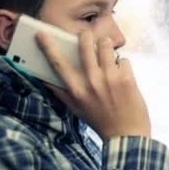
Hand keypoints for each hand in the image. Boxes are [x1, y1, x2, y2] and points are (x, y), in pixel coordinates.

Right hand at [36, 29, 150, 139]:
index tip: (41, 34)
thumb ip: (62, 93)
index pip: (58, 64)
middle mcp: (91, 82)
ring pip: (106, 46)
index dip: (48, 47)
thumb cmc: (100, 121)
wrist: (126, 135)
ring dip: (107, 46)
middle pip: (85, 45)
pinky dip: (123, 65)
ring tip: (108, 54)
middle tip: (88, 36)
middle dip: (86, 36)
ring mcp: (110, 79)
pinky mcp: (127, 79)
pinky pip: (123, 60)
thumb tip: (46, 78)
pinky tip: (123, 76)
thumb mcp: (76, 109)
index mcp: (76, 90)